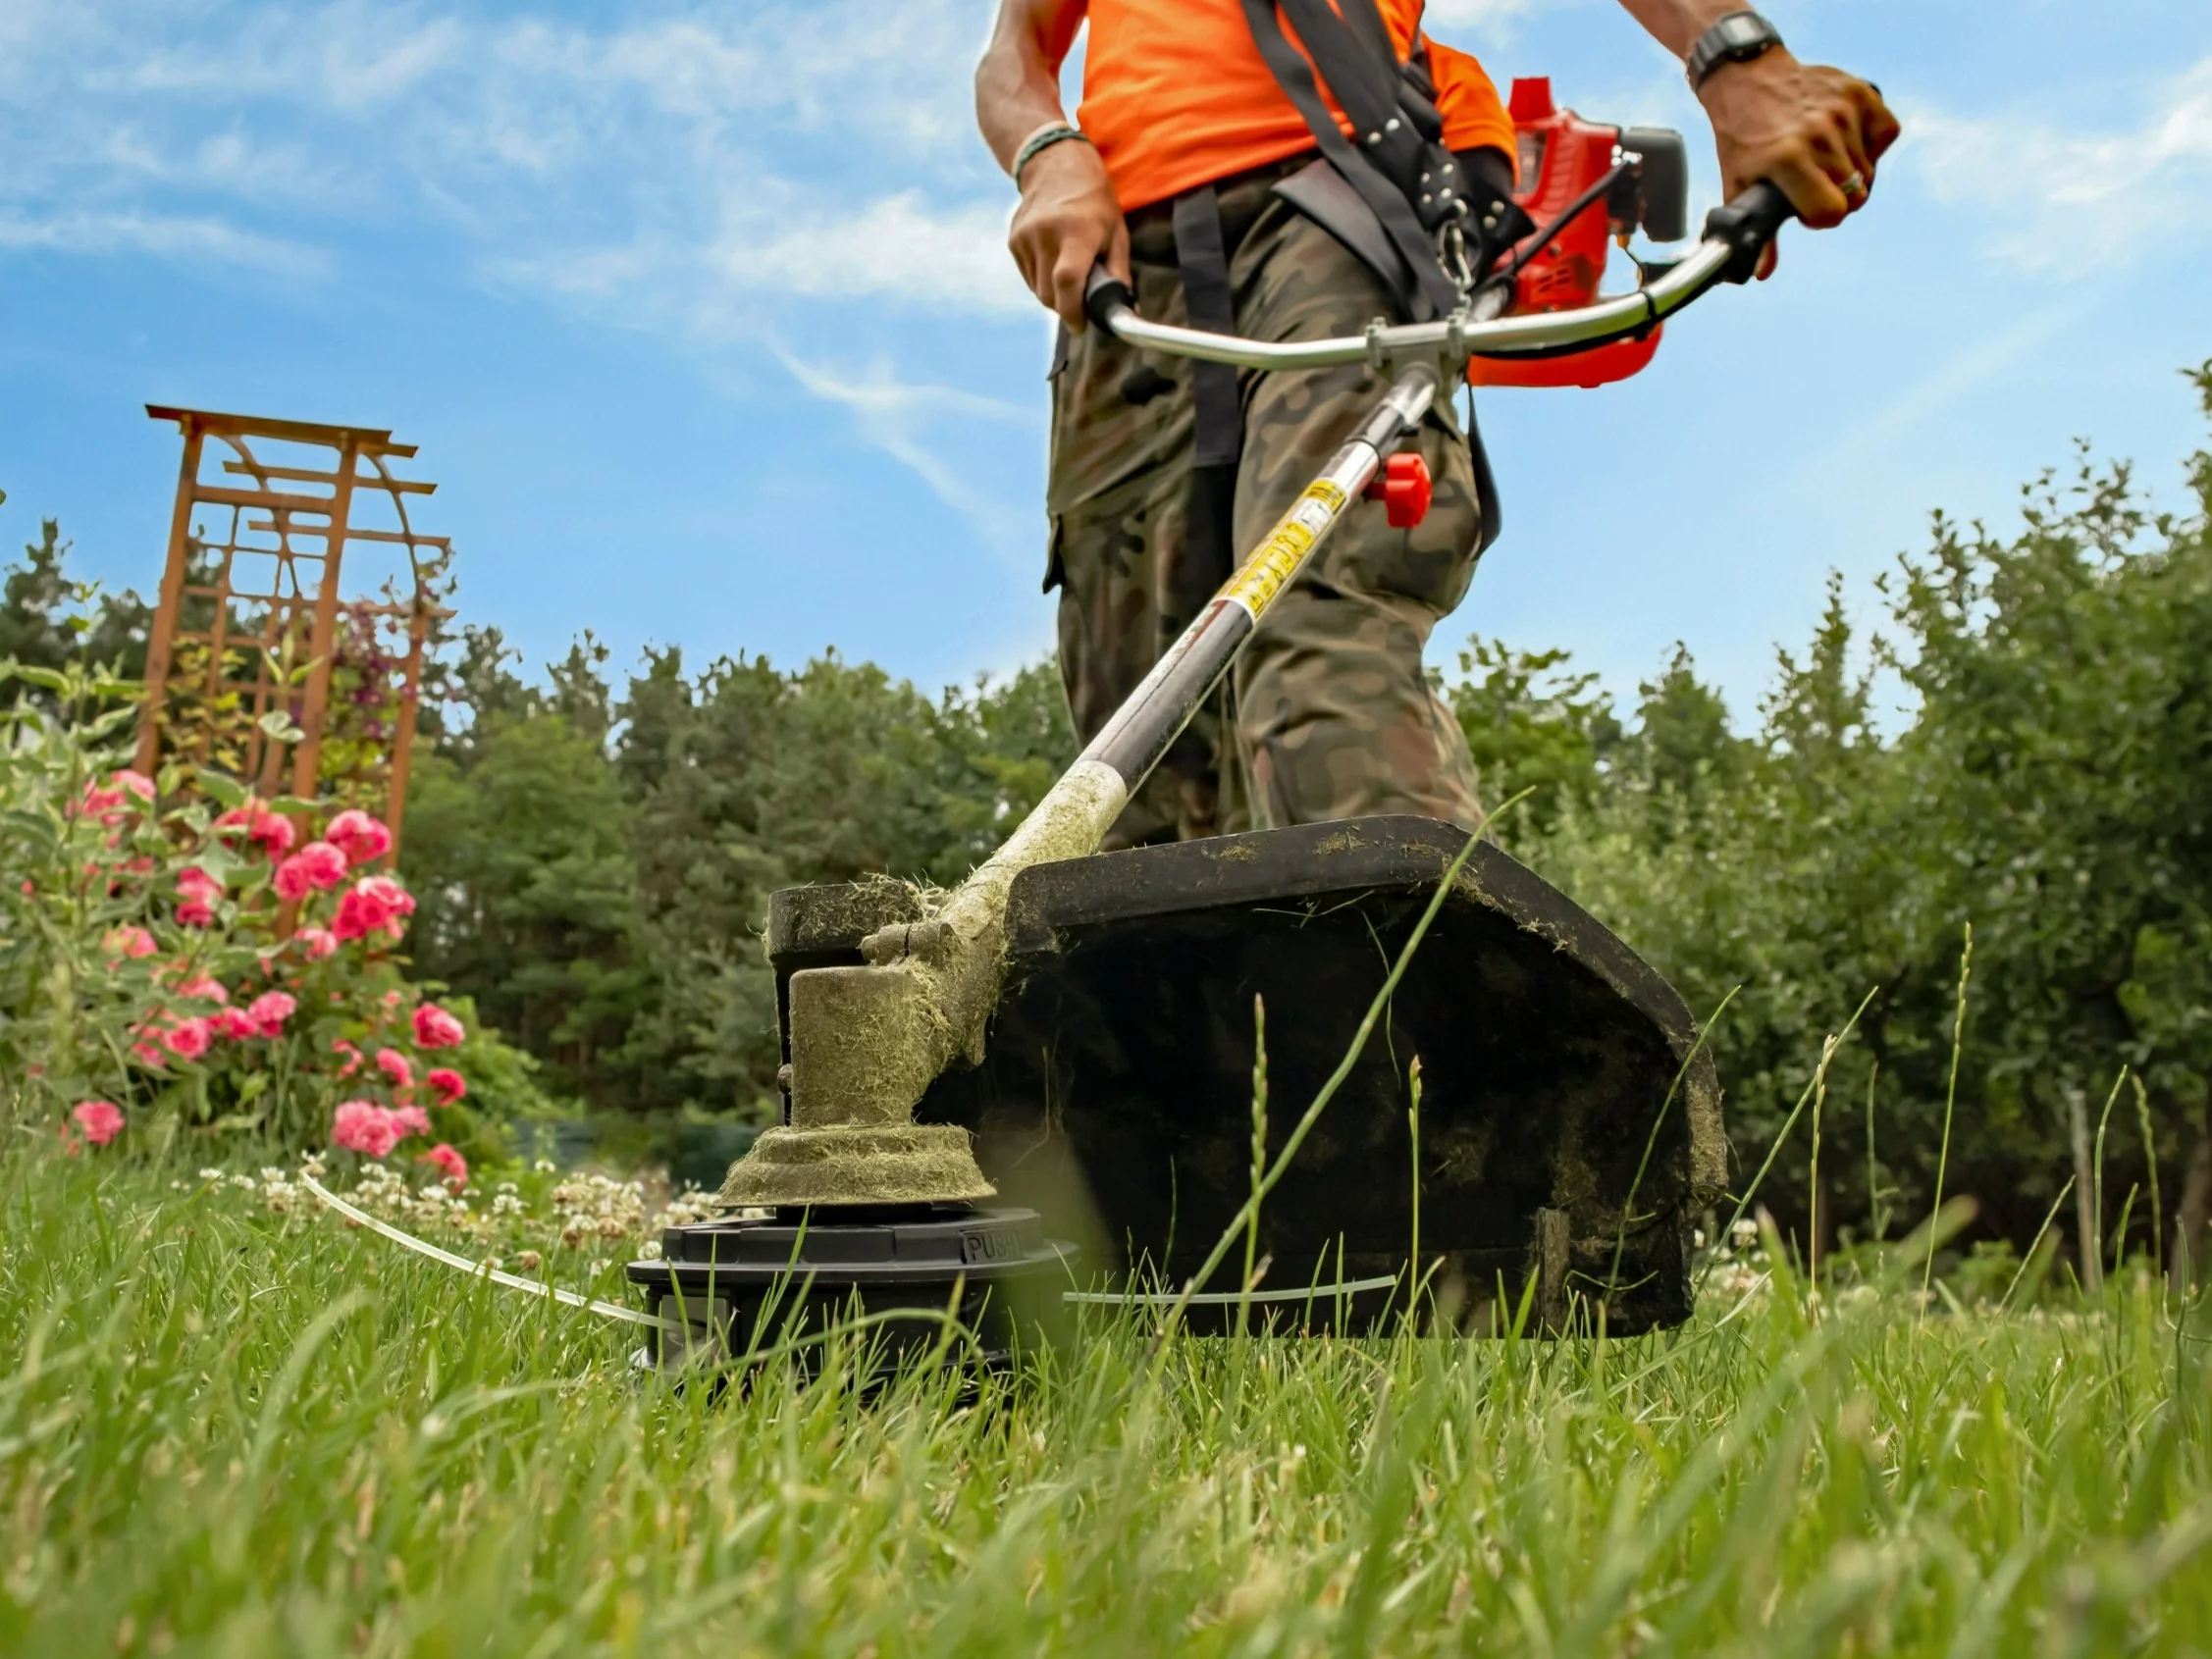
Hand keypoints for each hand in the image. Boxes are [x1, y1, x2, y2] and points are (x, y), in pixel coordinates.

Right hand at [1008, 139, 1129, 329]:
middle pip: (1050, 294)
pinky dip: (1042, 278)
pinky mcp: (1013, 240)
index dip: (1073, 312)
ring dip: (1054, 293)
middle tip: (1081, 300)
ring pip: (1037, 290)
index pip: (1067, 282)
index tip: (1081, 326)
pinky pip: (1028, 276)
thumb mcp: (1116, 232)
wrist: (1055, 163)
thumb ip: (1118, 273)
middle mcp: (1046, 235)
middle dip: (1066, 306)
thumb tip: (1123, 309)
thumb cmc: (1094, 199)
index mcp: (1077, 232)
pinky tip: (1054, 258)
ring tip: (1069, 271)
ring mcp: (1025, 237)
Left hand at [1697, 49, 1898, 276]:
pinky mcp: (1862, 92)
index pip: (1833, 212)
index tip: (1805, 208)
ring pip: (1870, 170)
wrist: (1748, 78)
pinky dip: (1871, 143)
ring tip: (1821, 157)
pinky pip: (1886, 134)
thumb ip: (1758, 231)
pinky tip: (1844, 139)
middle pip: (1856, 196)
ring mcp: (1843, 110)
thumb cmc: (1743, 138)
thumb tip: (1762, 273)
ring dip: (1850, 171)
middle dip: (1836, 197)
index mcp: (1788, 159)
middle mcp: (1820, 133)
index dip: (1820, 218)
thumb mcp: (1739, 185)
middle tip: (1812, 182)